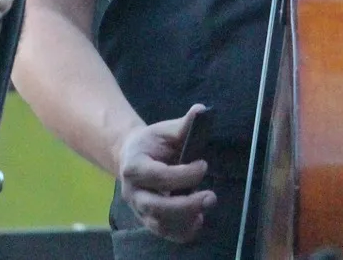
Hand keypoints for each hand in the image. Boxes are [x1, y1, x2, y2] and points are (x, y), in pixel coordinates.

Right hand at [115, 105, 216, 242]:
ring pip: (160, 224)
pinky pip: (164, 233)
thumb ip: (184, 125)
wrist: (131, 157)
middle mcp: (133, 192)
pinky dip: (182, 232)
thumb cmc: (151, 143)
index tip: (203, 164)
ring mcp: (138, 209)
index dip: (184, 174)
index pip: (158, 176)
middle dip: (186, 205)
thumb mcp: (164, 131)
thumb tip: (203, 110)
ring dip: (186, 220)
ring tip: (206, 207)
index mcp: (134, 166)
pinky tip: (198, 220)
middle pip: (156, 207)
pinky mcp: (147, 221)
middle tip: (211, 196)